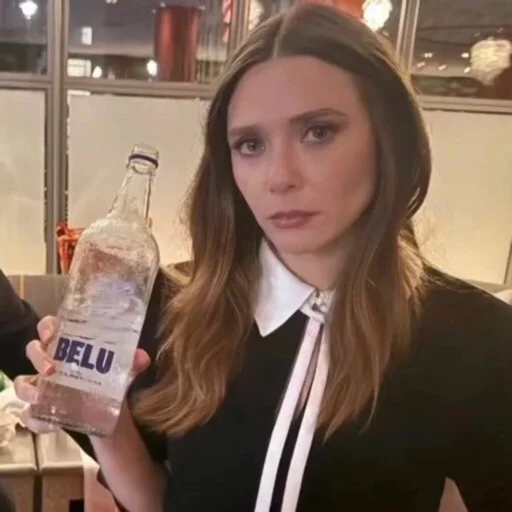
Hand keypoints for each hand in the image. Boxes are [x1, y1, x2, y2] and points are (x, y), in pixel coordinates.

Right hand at [14, 315, 150, 432]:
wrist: (109, 413)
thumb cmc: (110, 381)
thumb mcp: (123, 370)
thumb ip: (133, 362)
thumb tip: (141, 357)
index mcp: (68, 345)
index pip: (50, 327)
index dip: (47, 327)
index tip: (51, 334)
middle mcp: (51, 362)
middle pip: (33, 350)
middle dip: (38, 357)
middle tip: (51, 367)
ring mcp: (44, 387)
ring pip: (23, 383)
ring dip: (28, 388)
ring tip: (41, 395)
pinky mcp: (42, 410)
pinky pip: (30, 415)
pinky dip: (37, 420)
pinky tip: (51, 424)